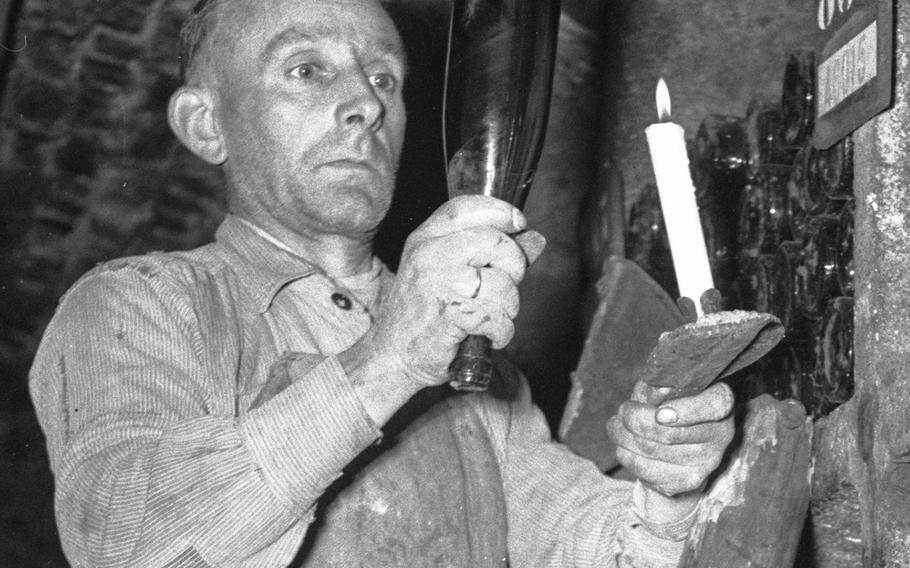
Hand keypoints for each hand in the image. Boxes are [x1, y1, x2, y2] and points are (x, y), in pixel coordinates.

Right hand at [361, 195, 545, 389]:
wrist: (394, 357)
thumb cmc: (426, 316)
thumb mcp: (451, 275)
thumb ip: (493, 255)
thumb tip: (535, 238)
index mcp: (425, 240)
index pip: (464, 208)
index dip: (499, 211)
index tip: (519, 224)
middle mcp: (428, 255)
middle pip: (495, 241)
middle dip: (513, 269)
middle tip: (503, 290)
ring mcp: (436, 283)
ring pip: (502, 283)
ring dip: (508, 308)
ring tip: (491, 319)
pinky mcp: (447, 314)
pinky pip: (496, 316)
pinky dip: (501, 332)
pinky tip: (488, 336)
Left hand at [607, 380, 733, 519]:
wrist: (675, 443)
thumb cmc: (667, 402)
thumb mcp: (663, 387)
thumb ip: (659, 386)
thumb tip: (660, 391)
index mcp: (720, 402)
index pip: (716, 405)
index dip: (687, 410)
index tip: (659, 412)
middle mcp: (721, 435)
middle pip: (672, 433)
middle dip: (635, 419)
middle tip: (624, 410)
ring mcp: (707, 462)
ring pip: (652, 450)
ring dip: (623, 435)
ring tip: (617, 425)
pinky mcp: (688, 481)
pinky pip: (646, 470)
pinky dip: (626, 454)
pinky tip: (623, 445)